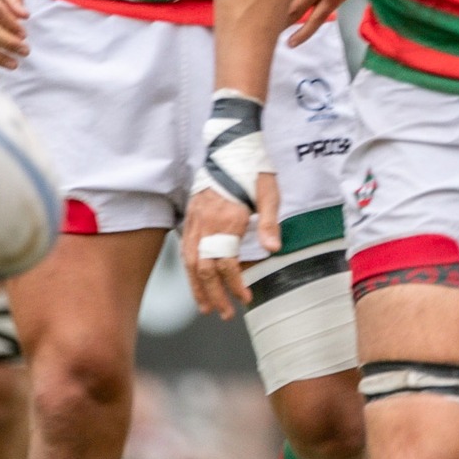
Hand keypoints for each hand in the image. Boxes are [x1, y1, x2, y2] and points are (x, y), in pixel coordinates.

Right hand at [182, 174, 275, 318]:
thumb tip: (272, 249)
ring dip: (197, 287)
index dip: (235, 285)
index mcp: (227, 220)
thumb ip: (269, 222)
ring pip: (191, 261)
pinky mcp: (191, 215)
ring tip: (204, 306)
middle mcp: (207, 223)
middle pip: (205, 269)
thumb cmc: (252, 168)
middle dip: (214, 294)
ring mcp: (195, 220)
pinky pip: (186, 249)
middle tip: (223, 314)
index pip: (228, 264)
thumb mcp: (268, 192)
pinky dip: (189, 269)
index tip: (245, 298)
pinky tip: (195, 279)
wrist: (230, 145)